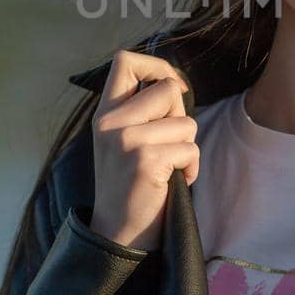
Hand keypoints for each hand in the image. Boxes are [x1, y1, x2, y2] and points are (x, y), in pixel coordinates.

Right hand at [87, 49, 199, 251]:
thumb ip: (142, 111)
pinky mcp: (145, 160)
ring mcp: (126, 141)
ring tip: (168, 168)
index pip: (125, 60)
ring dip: (187, 147)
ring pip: (186, 122)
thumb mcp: (123, 140)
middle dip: (180, 115)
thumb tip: (177, 84)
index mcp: (104, 113)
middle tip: (168, 144)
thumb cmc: (131, 186)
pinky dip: (191, 168)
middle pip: (168, 88)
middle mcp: (110, 122)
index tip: (170, 88)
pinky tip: (173, 183)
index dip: (156, 66)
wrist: (119, 235)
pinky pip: (190, 149)